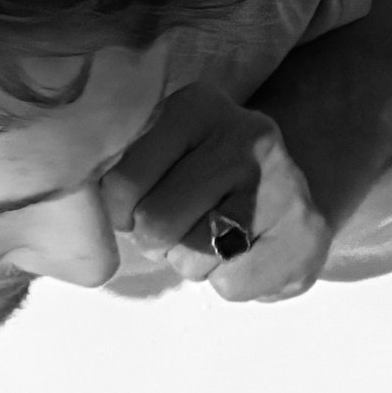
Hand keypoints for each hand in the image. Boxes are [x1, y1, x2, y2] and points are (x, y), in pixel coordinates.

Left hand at [100, 85, 332, 302]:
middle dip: (157, 240)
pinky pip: (231, 285)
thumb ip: (125, 165)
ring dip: (193, 263)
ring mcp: (283, 184)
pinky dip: (228, 282)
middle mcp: (245, 136)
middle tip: (183, 225)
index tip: (141, 204)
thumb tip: (85, 214)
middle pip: (155, 224)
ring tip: (218, 236)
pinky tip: (248, 252)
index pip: (122, 183)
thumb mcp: (167, 146)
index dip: (121, 210)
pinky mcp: (306, 235)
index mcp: (197, 106)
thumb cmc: (208, 173)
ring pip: (192, 260)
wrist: (298, 180)